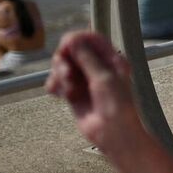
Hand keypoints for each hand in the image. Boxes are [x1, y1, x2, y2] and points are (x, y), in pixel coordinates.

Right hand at [46, 31, 143, 155]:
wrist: (113, 134)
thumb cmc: (117, 106)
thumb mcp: (104, 78)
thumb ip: (87, 57)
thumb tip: (72, 39)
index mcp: (112, 59)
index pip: (91, 38)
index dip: (76, 39)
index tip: (65, 47)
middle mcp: (97, 67)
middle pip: (71, 50)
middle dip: (64, 60)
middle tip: (67, 74)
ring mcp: (84, 80)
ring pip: (61, 66)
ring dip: (59, 75)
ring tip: (68, 89)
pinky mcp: (73, 93)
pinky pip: (57, 82)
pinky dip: (55, 86)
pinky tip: (59, 95)